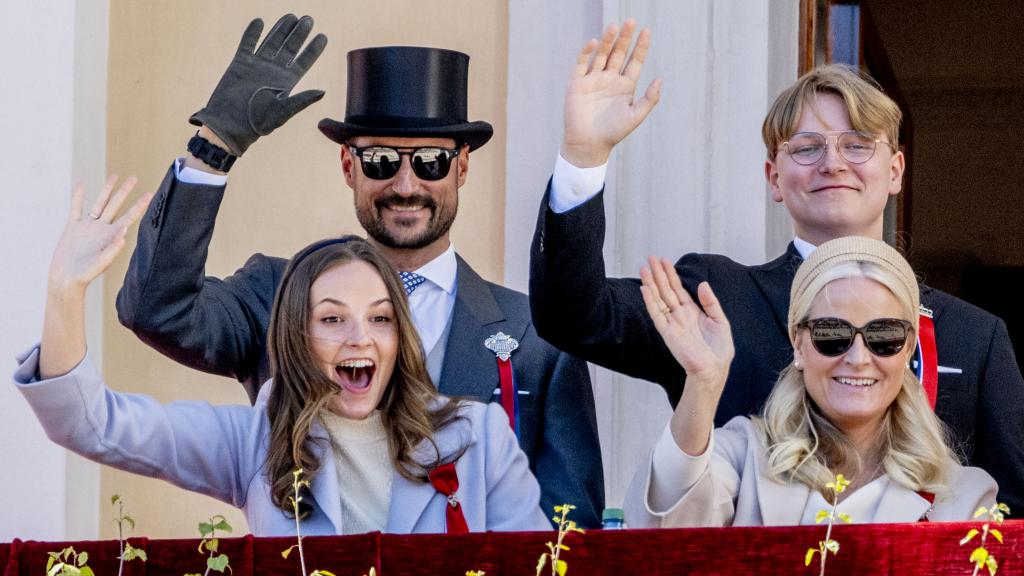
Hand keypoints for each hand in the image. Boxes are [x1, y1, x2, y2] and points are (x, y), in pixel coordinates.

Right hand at [48, 175, 152, 295]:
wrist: (66, 279)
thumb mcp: (102, 262)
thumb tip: (124, 233)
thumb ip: (113, 248)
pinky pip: (76, 208)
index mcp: (112, 236)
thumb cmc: (86, 274)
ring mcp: (88, 226)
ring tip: (114, 176)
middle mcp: (102, 228)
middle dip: (124, 192)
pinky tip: (82, 185)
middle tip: (134, 178)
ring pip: (99, 203)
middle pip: (116, 205)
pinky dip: (79, 197)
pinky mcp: (73, 227)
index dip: (139, 205)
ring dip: (106, 190)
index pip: (129, 217)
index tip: (150, 193)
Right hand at [189, 14, 327, 155]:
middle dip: (299, 34)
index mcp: (287, 82)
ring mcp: (257, 66)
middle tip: (309, 19)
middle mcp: (274, 72)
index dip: (313, 49)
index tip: (323, 36)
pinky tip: (260, 21)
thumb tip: (323, 91)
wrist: (229, 125)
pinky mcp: (240, 64)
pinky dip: (252, 33)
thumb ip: (302, 99)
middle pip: (289, 48)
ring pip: (271, 42)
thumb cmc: (257, 123)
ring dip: (281, 29)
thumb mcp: (283, 111)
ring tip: (291, 16)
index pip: (303, 62)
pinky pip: (247, 44)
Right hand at [561, 19, 661, 166]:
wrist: (588, 145)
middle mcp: (609, 79)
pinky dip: (587, 53)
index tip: (647, 31)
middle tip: (631, 21)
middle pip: (618, 53)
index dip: (640, 46)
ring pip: (601, 55)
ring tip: (614, 27)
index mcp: (625, 86)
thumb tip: (661, 79)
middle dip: (625, 38)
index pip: (634, 61)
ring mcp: (593, 80)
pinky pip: (582, 64)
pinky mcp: (577, 84)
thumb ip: (649, 99)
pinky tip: (593, 42)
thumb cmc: (613, 133)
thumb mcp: (635, 116)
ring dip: (607, 41)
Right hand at [640, 256, 733, 388]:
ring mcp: (672, 323)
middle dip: (658, 274)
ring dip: (651, 283)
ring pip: (659, 299)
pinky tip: (645, 288)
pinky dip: (650, 301)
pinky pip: (657, 314)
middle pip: (666, 290)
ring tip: (644, 268)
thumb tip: (702, 284)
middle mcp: (679, 315)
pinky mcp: (667, 333)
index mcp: (692, 311)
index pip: (678, 289)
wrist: (714, 369)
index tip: (664, 261)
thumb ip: (710, 302)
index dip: (671, 274)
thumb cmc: (718, 350)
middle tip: (650, 258)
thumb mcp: (720, 321)